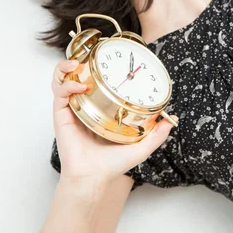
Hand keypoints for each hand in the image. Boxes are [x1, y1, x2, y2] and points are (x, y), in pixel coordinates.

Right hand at [52, 59, 177, 181]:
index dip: (99, 68)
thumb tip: (173, 119)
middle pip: (76, 75)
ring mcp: (72, 110)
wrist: (94, 177)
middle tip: (90, 55)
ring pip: (62, 80)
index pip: (97, 83)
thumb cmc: (113, 165)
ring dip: (66, 67)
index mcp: (100, 110)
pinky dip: (67, 84)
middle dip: (79, 61)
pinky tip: (79, 86)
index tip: (110, 57)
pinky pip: (60, 93)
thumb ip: (157, 134)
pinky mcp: (61, 115)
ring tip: (76, 64)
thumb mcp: (141, 147)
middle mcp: (84, 107)